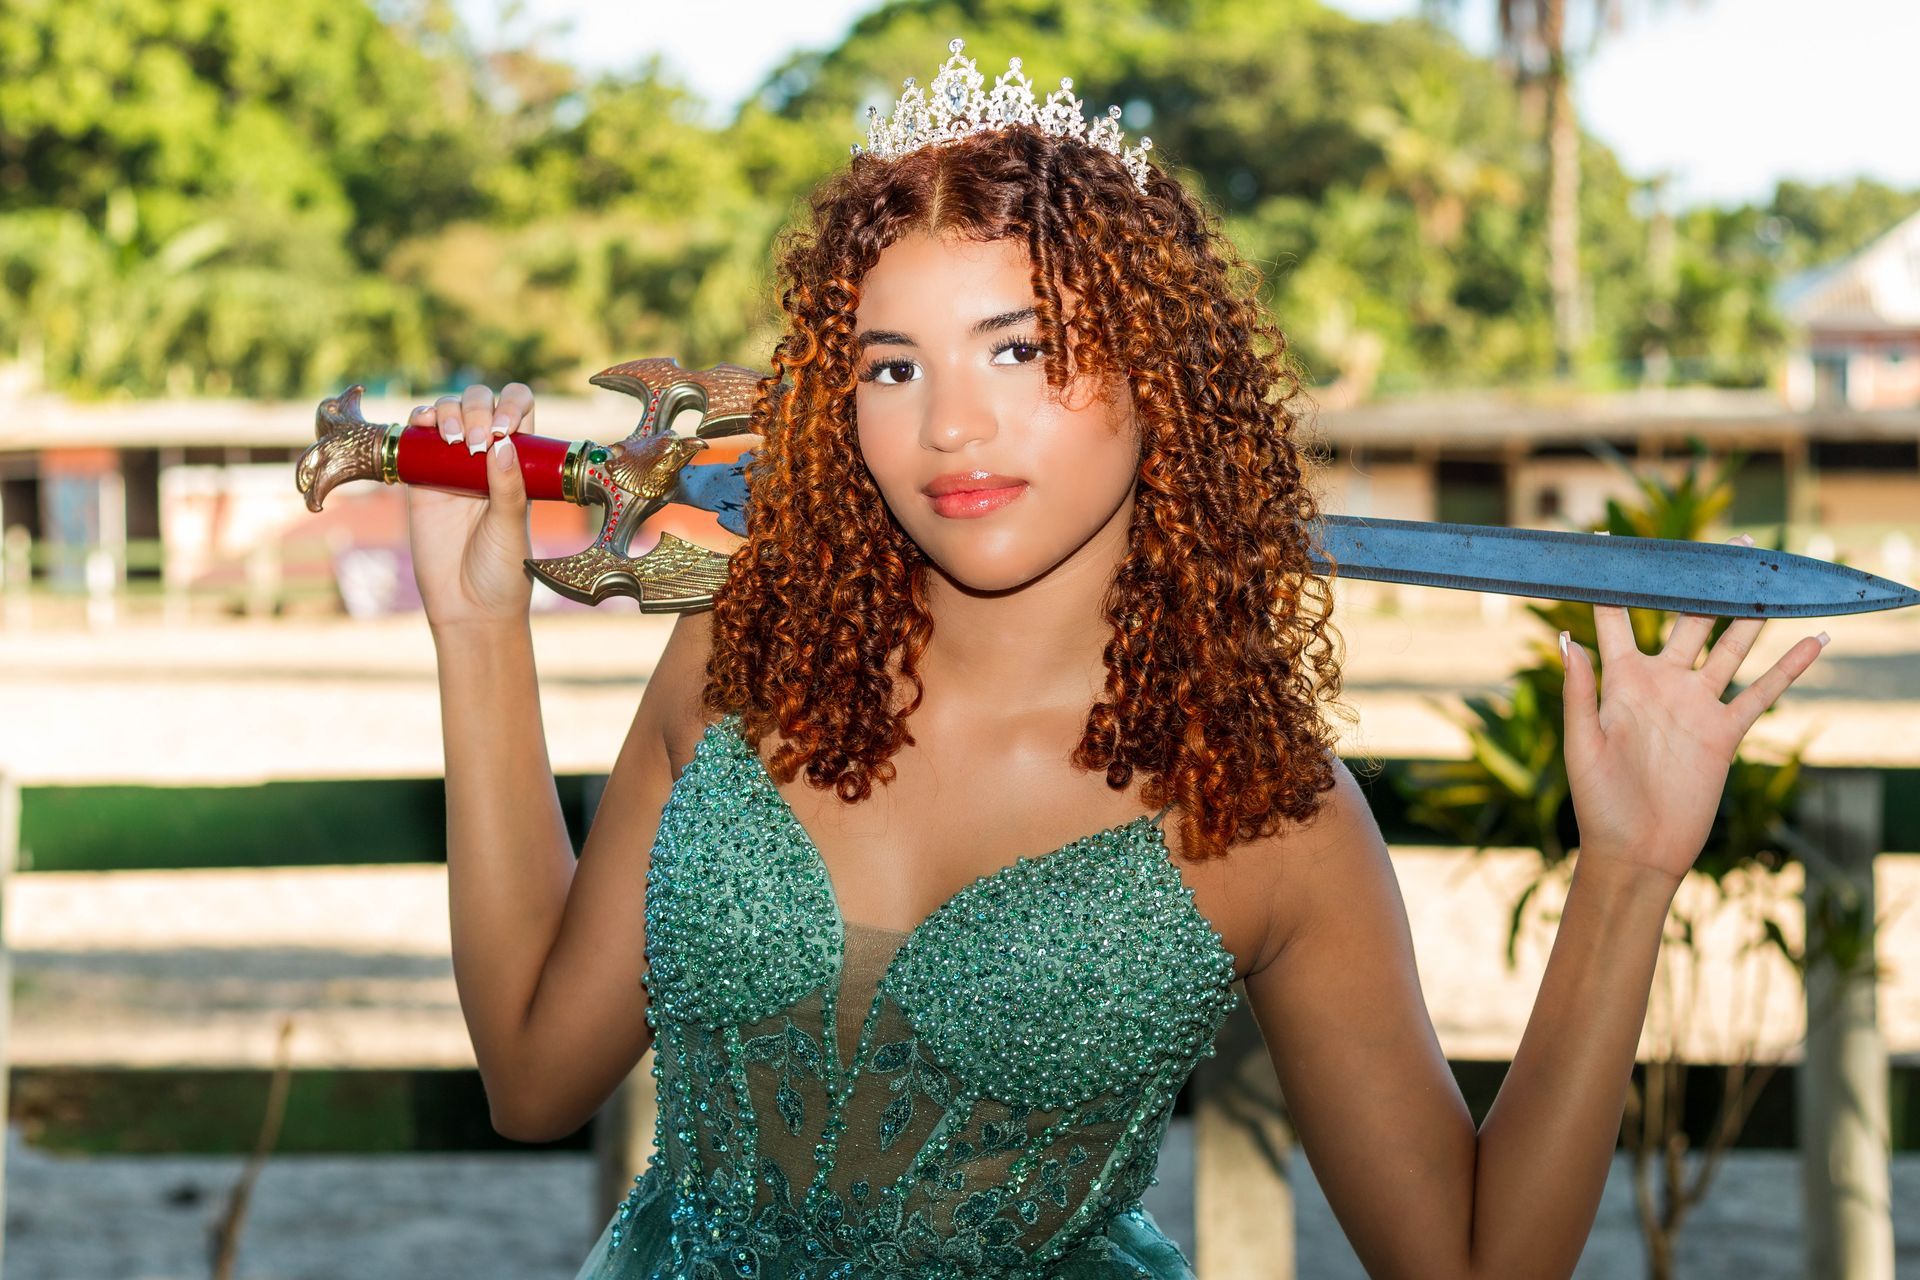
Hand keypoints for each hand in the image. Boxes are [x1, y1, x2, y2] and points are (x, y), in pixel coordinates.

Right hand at [404, 382, 535, 632]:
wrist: (467, 607)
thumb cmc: (502, 571)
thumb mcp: (512, 528)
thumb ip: (508, 488)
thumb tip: (502, 443)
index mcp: (519, 465)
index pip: (520, 412)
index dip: (513, 406)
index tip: (505, 430)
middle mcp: (486, 459)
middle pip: (481, 404)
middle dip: (478, 410)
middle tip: (477, 444)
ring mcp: (451, 466)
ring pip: (448, 412)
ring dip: (449, 411)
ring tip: (453, 440)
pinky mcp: (420, 479)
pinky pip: (416, 436)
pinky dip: (418, 420)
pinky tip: (422, 425)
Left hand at [1559, 533, 1828, 890]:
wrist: (1635, 851)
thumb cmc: (1597, 801)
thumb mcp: (1581, 744)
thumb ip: (1580, 692)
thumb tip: (1568, 638)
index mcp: (1620, 681)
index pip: (1614, 618)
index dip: (1610, 582)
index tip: (1604, 541)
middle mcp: (1662, 683)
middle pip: (1687, 619)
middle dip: (1703, 581)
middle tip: (1727, 542)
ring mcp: (1697, 704)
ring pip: (1731, 646)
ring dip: (1750, 612)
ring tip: (1769, 575)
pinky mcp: (1725, 732)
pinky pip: (1763, 692)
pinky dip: (1790, 666)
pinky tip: (1814, 638)